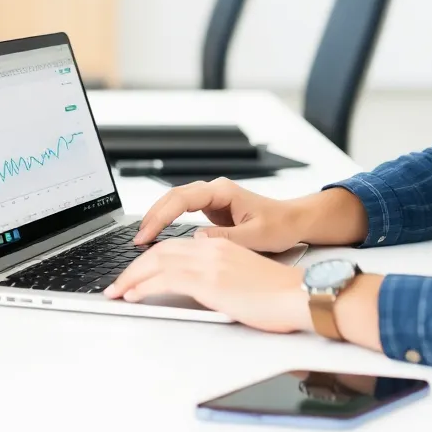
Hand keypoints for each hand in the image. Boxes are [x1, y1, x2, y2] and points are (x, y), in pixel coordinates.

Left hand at [104, 236, 310, 332]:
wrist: (298, 295)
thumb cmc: (277, 294)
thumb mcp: (241, 277)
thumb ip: (218, 275)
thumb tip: (197, 288)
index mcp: (218, 246)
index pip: (173, 246)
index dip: (149, 259)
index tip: (134, 274)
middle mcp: (211, 248)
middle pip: (160, 251)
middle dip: (133, 268)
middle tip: (116, 284)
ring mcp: (209, 262)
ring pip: (157, 262)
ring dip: (130, 277)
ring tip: (116, 292)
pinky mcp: (209, 280)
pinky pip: (165, 279)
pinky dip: (142, 286)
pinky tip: (132, 295)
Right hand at [133, 177, 307, 252]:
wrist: (293, 221)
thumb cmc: (280, 225)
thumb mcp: (256, 236)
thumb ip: (226, 239)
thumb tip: (196, 240)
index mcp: (223, 191)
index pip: (182, 198)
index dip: (161, 215)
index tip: (148, 234)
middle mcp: (214, 192)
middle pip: (172, 198)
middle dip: (152, 217)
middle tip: (138, 240)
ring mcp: (211, 200)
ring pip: (174, 204)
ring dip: (157, 219)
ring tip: (142, 240)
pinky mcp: (211, 211)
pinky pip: (181, 213)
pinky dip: (167, 223)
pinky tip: (158, 237)